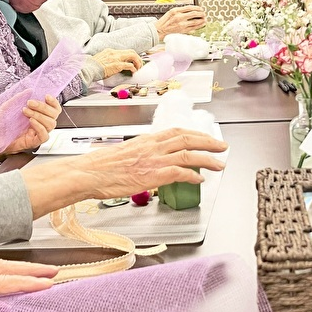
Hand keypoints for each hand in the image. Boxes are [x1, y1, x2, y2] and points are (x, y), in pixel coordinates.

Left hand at [3, 95, 60, 154]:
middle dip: (43, 107)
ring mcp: (38, 133)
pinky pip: (44, 135)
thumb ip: (19, 98)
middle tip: (30, 103)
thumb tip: (29, 90)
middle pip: (53, 115)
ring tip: (26, 112)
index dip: (53, 102)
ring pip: (50, 124)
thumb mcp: (8, 107)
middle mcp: (40, 124)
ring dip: (39, 115)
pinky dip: (39, 126)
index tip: (46, 96)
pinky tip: (31, 121)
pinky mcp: (35, 142)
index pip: (53, 109)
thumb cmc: (0, 125)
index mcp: (37, 116)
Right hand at [74, 128, 227, 199]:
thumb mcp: (122, 154)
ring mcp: (154, 160)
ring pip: (189, 154)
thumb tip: (145, 163)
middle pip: (188, 138)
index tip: (205, 137)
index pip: (176, 131)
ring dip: (208, 159)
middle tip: (222, 147)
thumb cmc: (99, 167)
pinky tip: (200, 180)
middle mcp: (153, 146)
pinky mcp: (154, 174)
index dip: (194, 133)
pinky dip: (193, 176)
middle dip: (208, 142)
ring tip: (220, 164)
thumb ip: (139, 156)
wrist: (88, 173)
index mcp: (146, 140)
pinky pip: (181, 173)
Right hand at [93, 49, 143, 78]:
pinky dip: (134, 68)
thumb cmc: (92, 67)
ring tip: (138, 68)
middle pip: (131, 51)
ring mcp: (116, 58)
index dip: (130, 56)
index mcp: (110, 51)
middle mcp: (114, 53)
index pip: (123, 52)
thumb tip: (112, 65)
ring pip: (133, 55)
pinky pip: (129, 65)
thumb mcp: (101, 60)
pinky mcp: (117, 65)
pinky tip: (134, 72)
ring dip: (138, 62)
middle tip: (139, 65)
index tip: (133, 61)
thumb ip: (107, 60)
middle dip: (137, 58)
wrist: (88, 69)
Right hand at [156, 6, 206, 36]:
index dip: (196, 7)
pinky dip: (199, 25)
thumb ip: (179, 11)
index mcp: (176, 11)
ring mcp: (182, 24)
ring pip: (195, 21)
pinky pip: (193, 27)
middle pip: (194, 13)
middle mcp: (179, 17)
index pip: (189, 7)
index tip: (200, 8)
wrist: (159, 30)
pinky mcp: (183, 30)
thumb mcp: (170, 12)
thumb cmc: (164, 22)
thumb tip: (189, 11)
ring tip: (205, 19)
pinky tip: (202, 24)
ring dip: (201, 20)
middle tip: (204, 13)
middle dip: (201, 13)